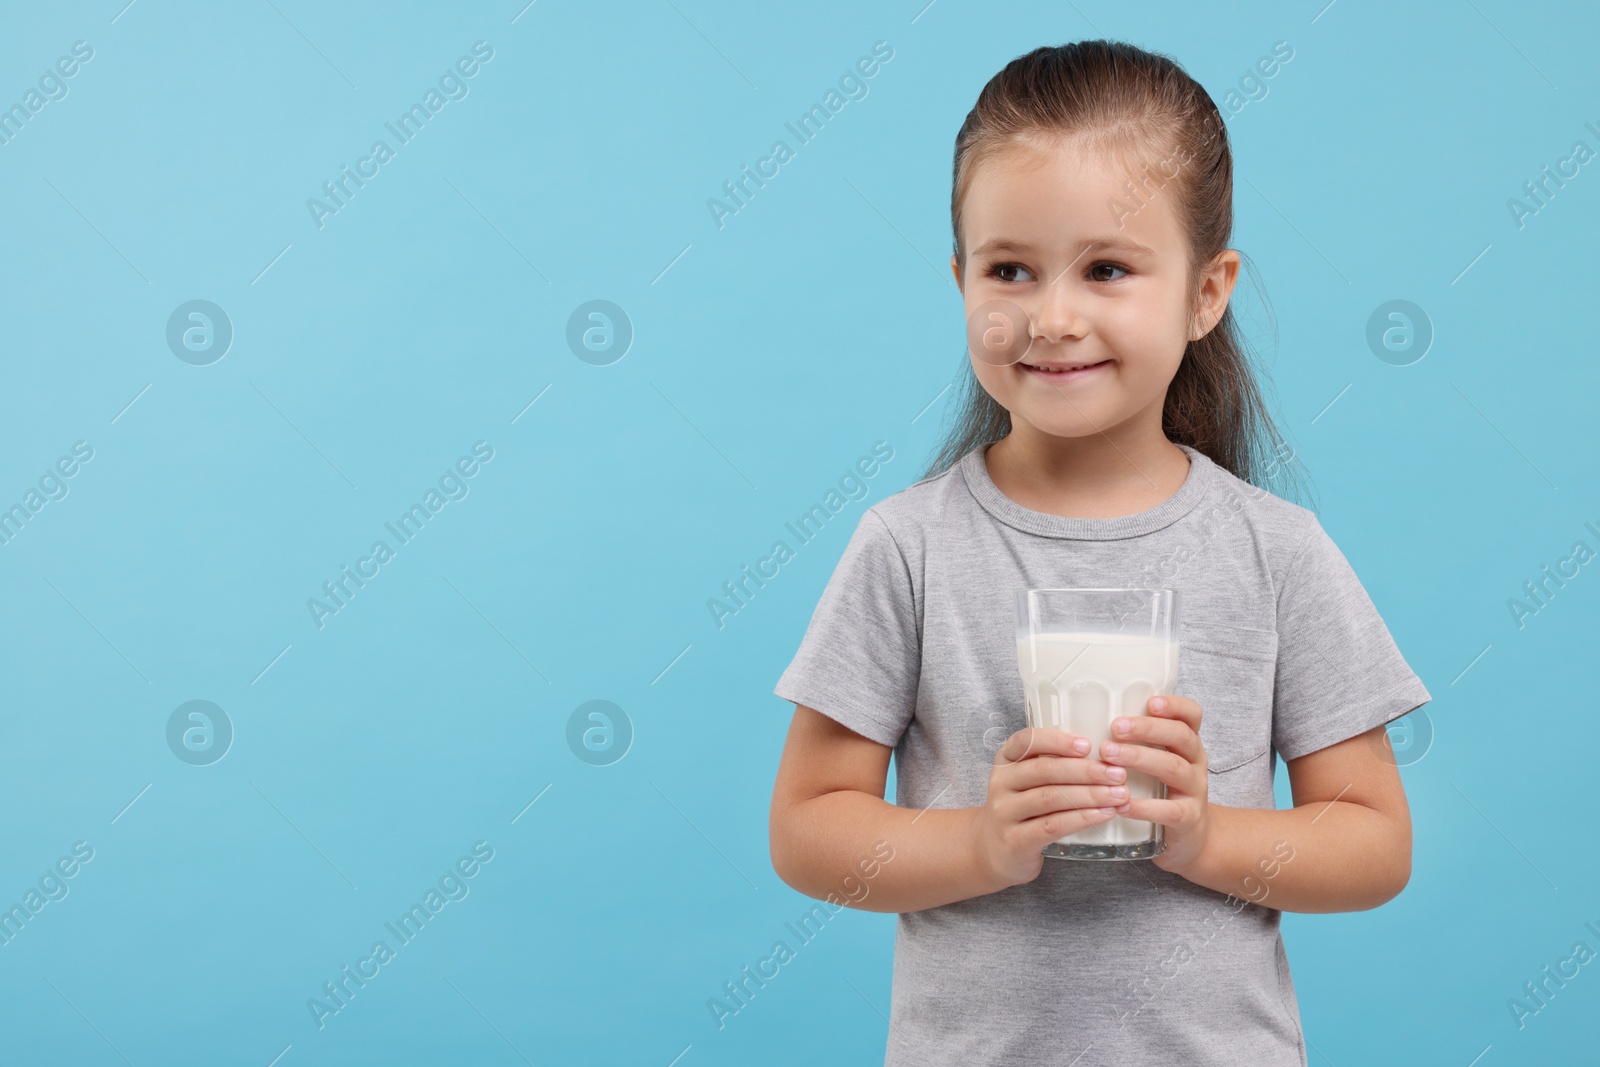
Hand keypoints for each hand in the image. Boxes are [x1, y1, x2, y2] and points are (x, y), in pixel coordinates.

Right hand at [968, 727, 1130, 888]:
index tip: (1088, 745)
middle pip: (1045, 770)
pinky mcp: (1015, 840)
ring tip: (1118, 795)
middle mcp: (1001, 783)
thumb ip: (1053, 765)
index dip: (1057, 741)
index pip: (1026, 740)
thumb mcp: (1026, 780)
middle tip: (1118, 774)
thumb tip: (1105, 756)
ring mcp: (1005, 813)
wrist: (993, 850)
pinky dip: (1081, 818)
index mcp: (1006, 761)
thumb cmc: (1021, 808)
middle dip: (1086, 771)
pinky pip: (1052, 826)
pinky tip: (1103, 814)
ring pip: (1051, 798)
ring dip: (1090, 795)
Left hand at [1099, 695, 1211, 875]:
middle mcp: (1195, 762)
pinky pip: (1171, 810)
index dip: (1175, 705)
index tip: (1149, 701)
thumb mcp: (1157, 764)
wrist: (1192, 839)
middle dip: (1148, 728)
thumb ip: (1135, 743)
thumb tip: (1083, 719)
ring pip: (1175, 768)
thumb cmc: (1163, 792)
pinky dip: (1145, 807)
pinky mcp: (1189, 819)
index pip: (1191, 715)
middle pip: (1181, 736)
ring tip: (1109, 755)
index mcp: (1186, 744)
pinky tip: (1121, 803)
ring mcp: (1195, 791)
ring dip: (1141, 758)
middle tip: (1116, 727)